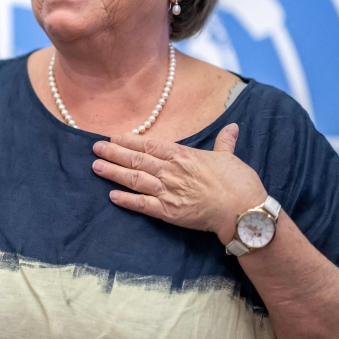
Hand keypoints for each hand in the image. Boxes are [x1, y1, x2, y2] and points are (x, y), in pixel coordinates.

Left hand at [91, 123, 266, 243]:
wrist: (242, 211)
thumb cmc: (239, 183)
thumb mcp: (230, 157)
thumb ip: (225, 142)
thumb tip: (232, 127)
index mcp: (183, 155)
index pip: (149, 145)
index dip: (129, 141)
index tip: (114, 137)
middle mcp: (171, 171)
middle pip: (136, 159)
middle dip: (113, 153)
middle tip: (95, 148)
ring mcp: (168, 191)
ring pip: (134, 179)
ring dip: (113, 172)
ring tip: (96, 167)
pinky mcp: (168, 212)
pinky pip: (142, 204)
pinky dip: (126, 200)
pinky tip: (112, 195)